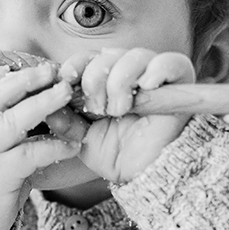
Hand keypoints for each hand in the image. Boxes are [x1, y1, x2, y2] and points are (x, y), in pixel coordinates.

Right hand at [0, 60, 79, 229]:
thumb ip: (6, 122)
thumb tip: (42, 94)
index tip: (9, 67)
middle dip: (24, 79)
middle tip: (52, 70)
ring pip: (11, 121)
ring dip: (41, 103)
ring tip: (66, 94)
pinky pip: (29, 155)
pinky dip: (53, 146)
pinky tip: (73, 144)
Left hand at [48, 48, 195, 183]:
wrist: (148, 175)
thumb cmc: (120, 157)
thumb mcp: (83, 140)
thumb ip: (66, 121)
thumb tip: (47, 104)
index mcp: (108, 82)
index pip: (90, 57)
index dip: (76, 64)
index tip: (66, 79)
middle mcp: (132, 74)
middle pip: (109, 54)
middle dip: (96, 79)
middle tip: (99, 108)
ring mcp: (157, 76)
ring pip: (136, 56)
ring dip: (120, 81)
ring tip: (121, 109)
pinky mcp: (181, 83)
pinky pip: (170, 62)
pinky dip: (156, 70)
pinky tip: (147, 86)